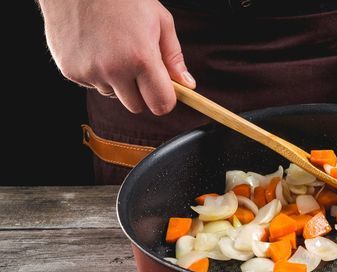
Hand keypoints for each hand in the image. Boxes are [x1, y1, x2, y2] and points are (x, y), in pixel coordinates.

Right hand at [38, 0, 195, 114]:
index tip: (164, 89)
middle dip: (141, 92)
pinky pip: (92, 84)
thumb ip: (174, 57)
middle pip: (136, 106)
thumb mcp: (160, 20)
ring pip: (113, 94)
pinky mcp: (70, 71)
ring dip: (117, 81)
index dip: (165, 99)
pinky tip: (95, 47)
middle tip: (137, 65)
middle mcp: (115, 69)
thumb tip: (187, 85)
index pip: (161, 104)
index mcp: (141, 58)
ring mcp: (90, 72)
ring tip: (113, 49)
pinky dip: (96, 72)